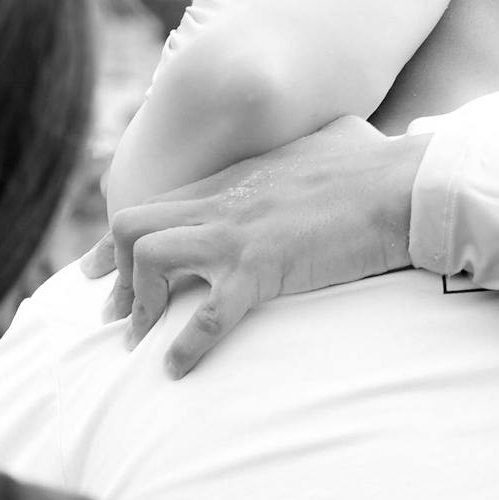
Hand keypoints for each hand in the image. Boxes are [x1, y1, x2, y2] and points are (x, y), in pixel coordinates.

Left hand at [85, 118, 430, 376]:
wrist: (405, 186)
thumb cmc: (381, 166)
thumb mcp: (337, 140)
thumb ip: (322, 140)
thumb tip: (346, 132)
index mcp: (236, 180)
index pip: (156, 205)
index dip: (115, 242)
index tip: (93, 269)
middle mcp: (224, 204)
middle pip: (131, 227)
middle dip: (113, 273)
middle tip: (113, 314)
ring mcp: (239, 234)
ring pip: (149, 258)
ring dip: (139, 305)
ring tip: (139, 342)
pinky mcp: (262, 268)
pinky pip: (207, 314)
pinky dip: (186, 346)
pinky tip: (177, 368)